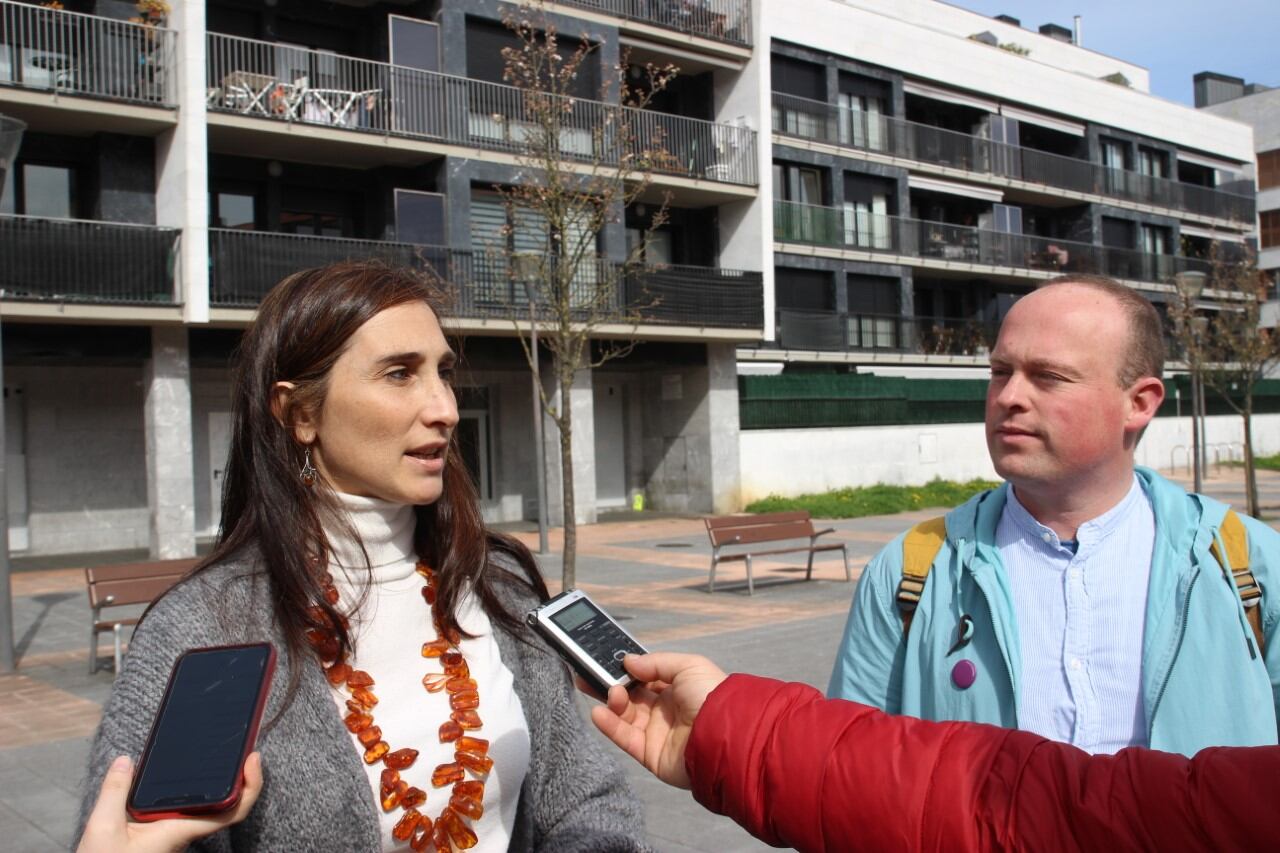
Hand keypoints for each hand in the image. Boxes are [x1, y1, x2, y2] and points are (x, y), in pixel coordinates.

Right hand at [77, 753, 262, 852]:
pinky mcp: (163, 830)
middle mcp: (185, 830)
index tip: (252, 759)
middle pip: (228, 804)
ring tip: (222, 752)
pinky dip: (195, 787)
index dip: (251, 787)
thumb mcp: (103, 827)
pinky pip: (189, 806)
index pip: (232, 811)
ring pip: (210, 806)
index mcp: (181, 830)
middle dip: (241, 776)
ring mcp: (176, 830)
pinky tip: (184, 772)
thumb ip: (115, 791)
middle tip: (243, 747)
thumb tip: (126, 760)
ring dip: (220, 781)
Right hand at [589, 652, 726, 788]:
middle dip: (608, 684)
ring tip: (608, 692)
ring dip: (612, 702)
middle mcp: (664, 710)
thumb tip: (628, 661)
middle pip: (630, 696)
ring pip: (625, 715)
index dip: (625, 670)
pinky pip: (625, 738)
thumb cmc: (711, 696)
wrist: (724, 735)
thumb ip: (655, 662)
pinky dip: (609, 726)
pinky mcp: (649, 753)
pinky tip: (599, 712)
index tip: (605, 660)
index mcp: (675, 688)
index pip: (643, 678)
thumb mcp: (688, 666)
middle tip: (587, 673)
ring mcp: (656, 732)